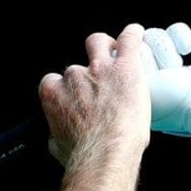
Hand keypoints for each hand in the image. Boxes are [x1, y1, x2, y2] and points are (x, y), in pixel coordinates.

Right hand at [39, 23, 150, 167]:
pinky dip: (132, 35)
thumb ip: (57, 131)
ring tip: (117, 56)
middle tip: (99, 81)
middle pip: (77, 65)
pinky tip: (136, 34)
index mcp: (54, 93)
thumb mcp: (57, 145)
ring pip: (99, 43)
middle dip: (87, 71)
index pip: (54, 80)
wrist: (104, 155)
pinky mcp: (125, 67)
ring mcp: (100, 69)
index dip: (68, 88)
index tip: (78, 96)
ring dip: (106, 48)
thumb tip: (58, 134)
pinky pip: (129, 40)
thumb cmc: (82, 155)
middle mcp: (74, 77)